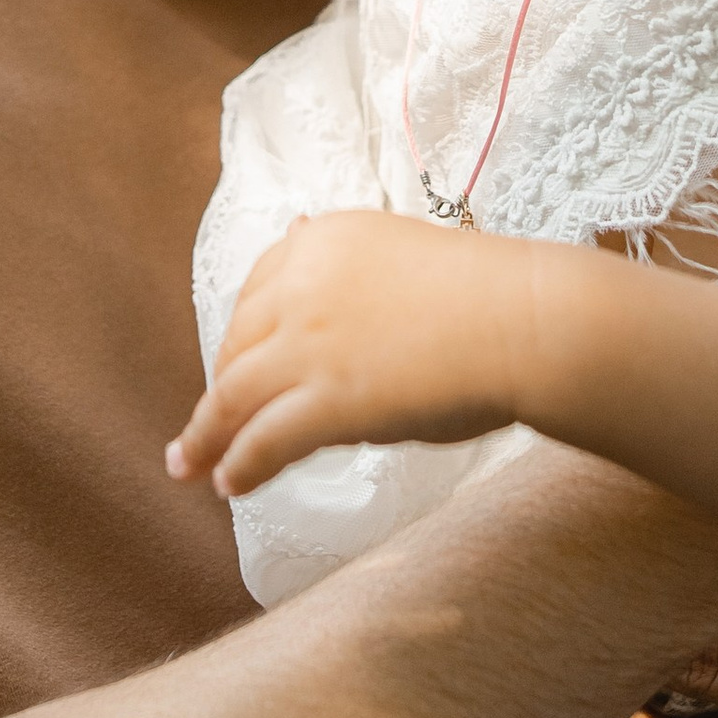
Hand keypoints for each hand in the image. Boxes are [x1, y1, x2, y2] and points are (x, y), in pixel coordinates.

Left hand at [170, 212, 538, 494]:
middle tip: (209, 421)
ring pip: (234, 395)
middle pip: (238, 343)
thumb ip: (342, 260)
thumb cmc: (486, 293)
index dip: (241, 334)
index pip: (256, 290)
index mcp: (322, 241)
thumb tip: (295, 233)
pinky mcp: (327, 401)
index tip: (234, 361)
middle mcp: (303, 285)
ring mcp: (310, 345)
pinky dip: (240, 465)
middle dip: (221, 384)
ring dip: (206, 436)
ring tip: (189, 465)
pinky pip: (264, 440)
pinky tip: (230, 484)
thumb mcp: (399, 248)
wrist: (527, 322)